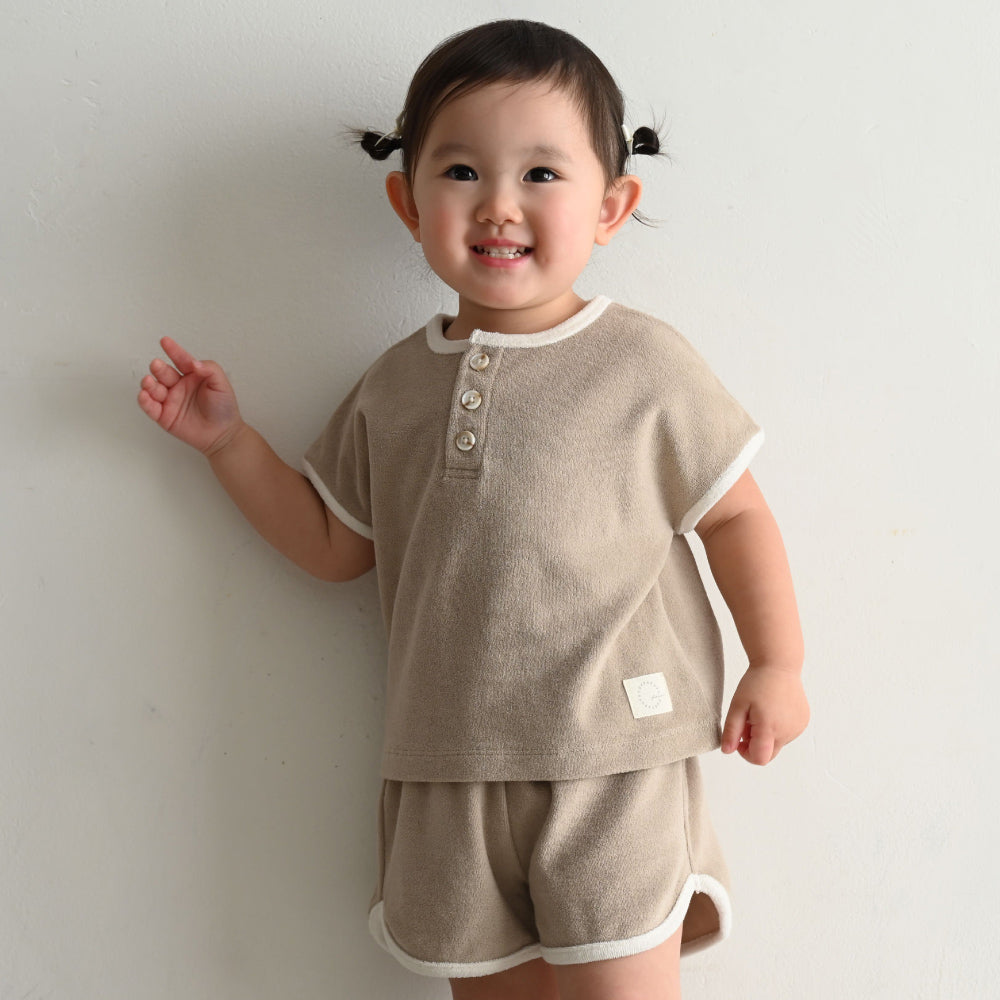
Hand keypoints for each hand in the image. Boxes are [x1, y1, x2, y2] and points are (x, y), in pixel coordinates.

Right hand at [137, 337, 243, 455]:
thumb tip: (194, 363)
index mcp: (192, 375)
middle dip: (158, 368)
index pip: (180, 360)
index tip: (165, 341)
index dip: (173, 350)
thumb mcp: (221, 384)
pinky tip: (144, 395)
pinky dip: (144, 401)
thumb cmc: (224, 408)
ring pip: (154, 388)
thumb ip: (209, 369)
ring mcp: (170, 400)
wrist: (223, 434)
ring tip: (149, 382)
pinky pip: (150, 407)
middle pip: (163, 373)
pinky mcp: (164, 415)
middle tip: (157, 365)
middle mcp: (178, 385)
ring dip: (148, 384)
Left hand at [722, 665, 809, 765]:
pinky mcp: (803, 722)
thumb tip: (727, 751)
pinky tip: (773, 710)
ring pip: (777, 744)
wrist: (779, 664)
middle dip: (755, 744)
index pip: (759, 759)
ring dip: (766, 735)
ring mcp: (798, 727)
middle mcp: (788, 731)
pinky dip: (777, 728)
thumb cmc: (756, 682)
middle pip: (769, 754)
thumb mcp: (737, 705)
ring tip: (760, 712)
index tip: (739, 739)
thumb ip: (731, 731)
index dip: (746, 754)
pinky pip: (787, 734)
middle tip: (748, 723)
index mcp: (770, 727)